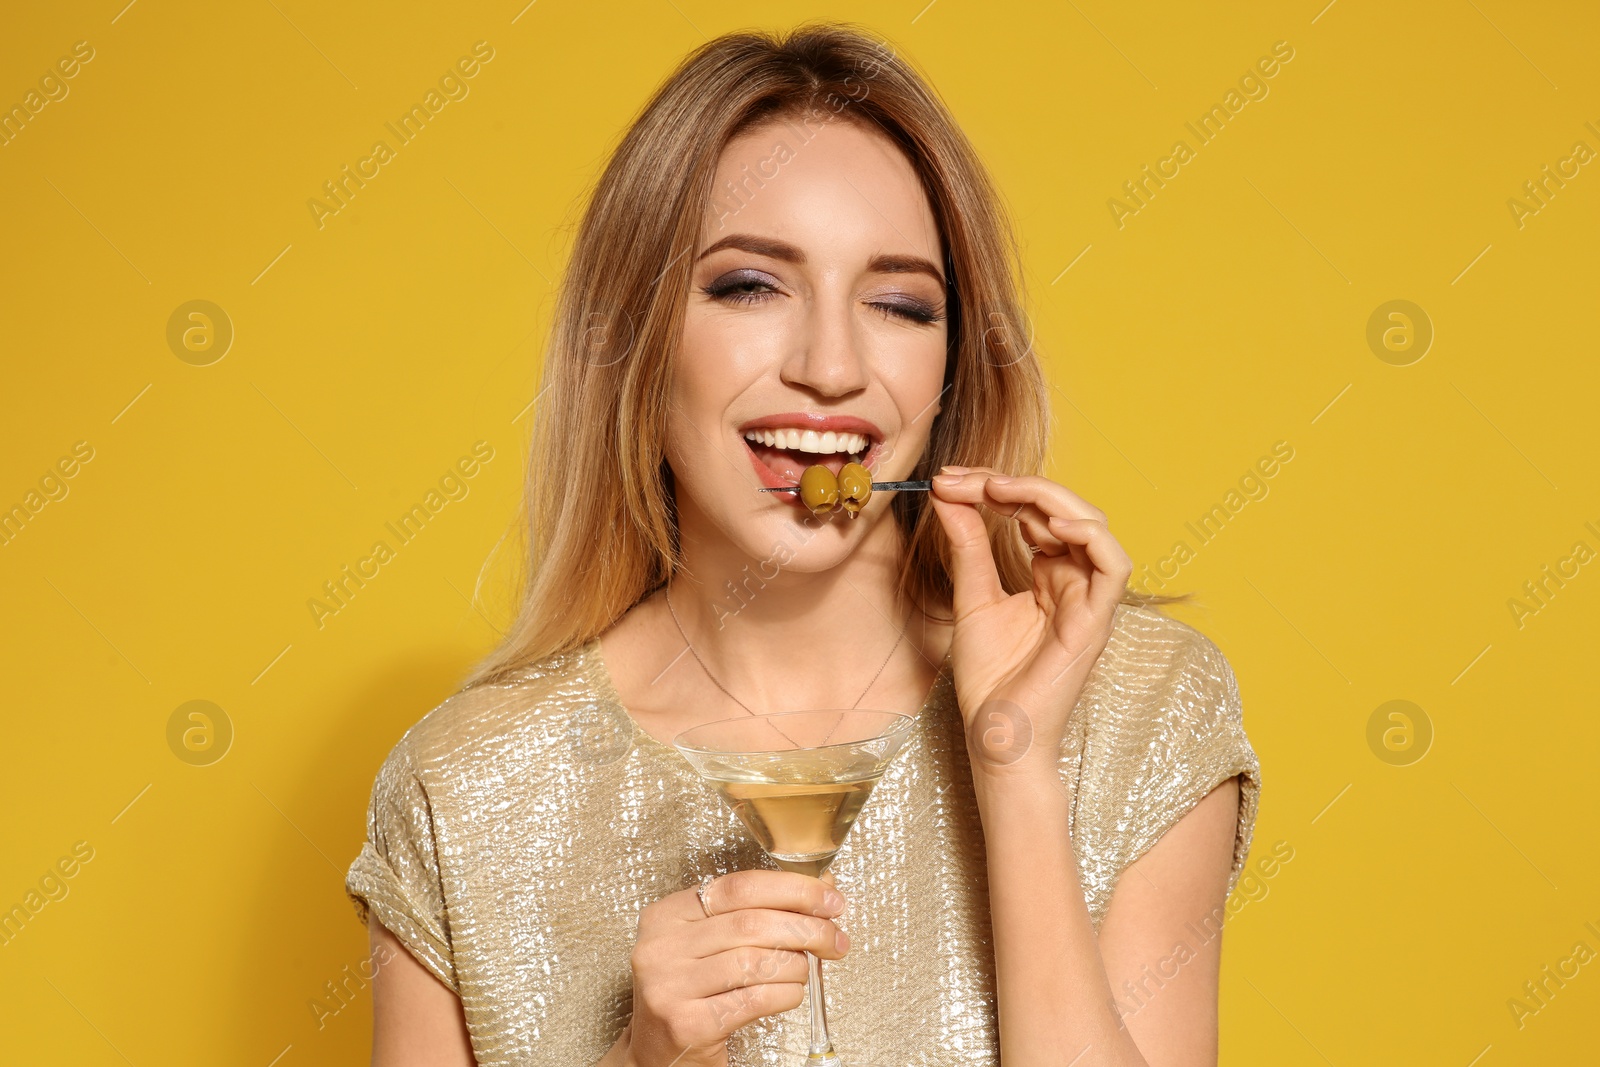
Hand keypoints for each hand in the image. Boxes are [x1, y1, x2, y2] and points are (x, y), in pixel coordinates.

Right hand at [615, 870, 847, 1066]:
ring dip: (796, 965)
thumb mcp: (709, 944)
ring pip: (755, 961)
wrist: (656, 1054)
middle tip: (834, 938)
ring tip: (805, 971)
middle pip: (751, 923)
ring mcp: (669, 985)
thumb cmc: (691, 993)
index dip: (793, 889)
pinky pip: (754, 999)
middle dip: (806, 928)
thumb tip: (821, 890)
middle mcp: (661, 946)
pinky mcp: (686, 1023)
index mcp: (667, 914)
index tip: (830, 899)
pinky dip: (785, 994)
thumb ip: (754, 914)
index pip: (739, 886)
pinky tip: (791, 994)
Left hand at [928, 467, 1131, 777]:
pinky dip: (1090, 537)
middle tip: (968, 479)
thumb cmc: (989, 678)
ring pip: (1093, 527)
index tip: (950, 479)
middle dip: (1016, 484)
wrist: (995, 734)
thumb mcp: (971, 597)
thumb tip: (949, 495)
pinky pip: (1113, 567)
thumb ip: (967, 546)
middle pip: (1063, 510)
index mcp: (1050, 575)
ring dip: (1050, 498)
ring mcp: (1088, 601)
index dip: (997, 487)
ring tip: (1001, 490)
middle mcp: (1075, 582)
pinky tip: (1050, 523)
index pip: (1034, 513)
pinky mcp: (1095, 622)